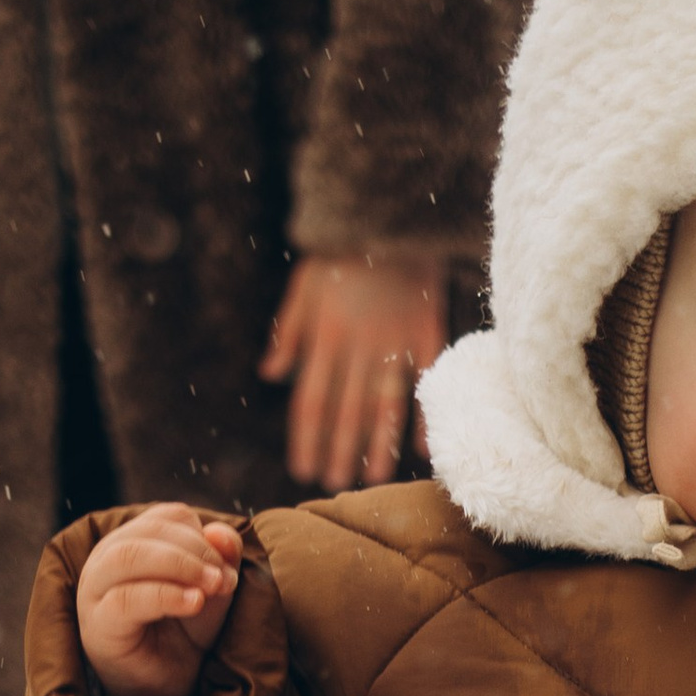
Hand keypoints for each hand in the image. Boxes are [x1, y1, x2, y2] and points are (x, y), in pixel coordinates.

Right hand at [75, 504, 243, 695]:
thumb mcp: (211, 593)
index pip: (166, 518)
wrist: (166, 693)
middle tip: (224, 579)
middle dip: (195, 550)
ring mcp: (95, 592)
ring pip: (130, 556)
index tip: (226, 566)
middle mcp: (106, 561)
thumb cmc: (183, 639)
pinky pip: (127, 599)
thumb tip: (221, 532)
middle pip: (147, 532)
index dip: (202, 535)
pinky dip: (166, 595)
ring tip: (212, 587)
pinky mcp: (98, 625)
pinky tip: (195, 604)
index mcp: (132, 543)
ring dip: (180, 565)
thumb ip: (220, 560)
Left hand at [261, 247, 448, 489]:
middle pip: (345, 410)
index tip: (302, 470)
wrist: (387, 211)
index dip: (306, 438)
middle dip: (339, 450)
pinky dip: (424, 413)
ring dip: (378, 443)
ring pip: (384, 402)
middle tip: (335, 484)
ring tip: (374, 478)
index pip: (310, 400)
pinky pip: (425, 378)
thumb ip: (287, 332)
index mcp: (323, 336)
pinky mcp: (426, 328)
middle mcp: (357, 345)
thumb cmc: (340, 251)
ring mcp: (393, 339)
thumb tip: (269, 374)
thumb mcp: (303, 285)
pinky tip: (421, 447)